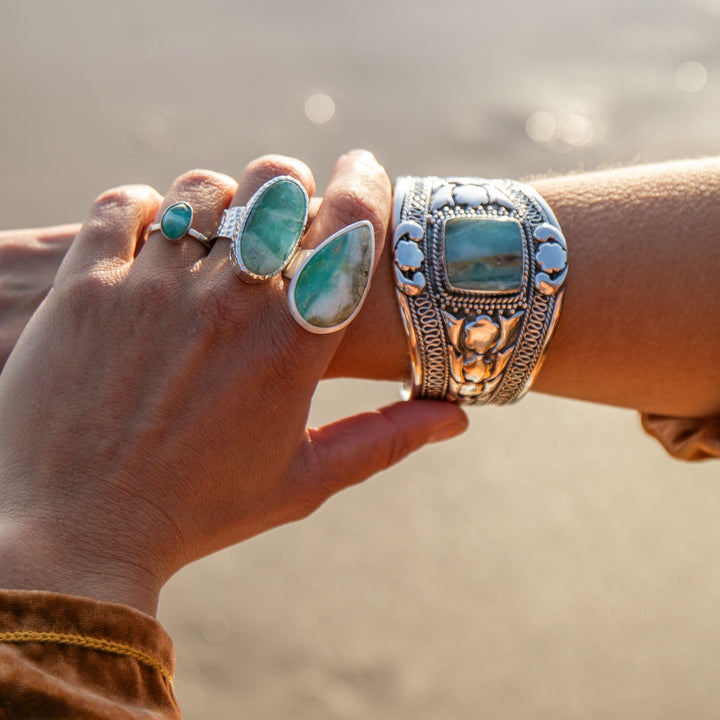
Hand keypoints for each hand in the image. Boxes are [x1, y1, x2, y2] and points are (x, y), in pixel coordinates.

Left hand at [0, 152, 466, 614]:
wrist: (77, 535)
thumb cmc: (198, 512)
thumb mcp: (303, 481)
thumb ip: (385, 440)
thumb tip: (457, 419)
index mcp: (293, 343)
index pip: (350, 223)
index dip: (367, 182)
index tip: (365, 170)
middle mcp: (230, 300)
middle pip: (275, 184)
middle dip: (289, 184)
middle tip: (282, 208)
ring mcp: (154, 287)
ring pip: (200, 190)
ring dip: (219, 199)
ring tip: (214, 233)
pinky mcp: (86, 286)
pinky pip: (122, 204)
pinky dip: (142, 207)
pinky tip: (148, 238)